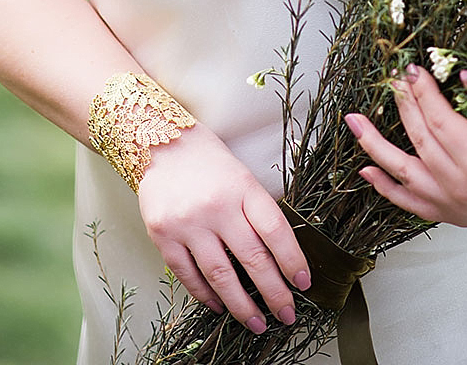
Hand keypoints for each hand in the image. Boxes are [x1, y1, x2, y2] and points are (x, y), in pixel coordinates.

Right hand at [137, 123, 310, 333]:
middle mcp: (216, 206)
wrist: (163, 144)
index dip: (292, 260)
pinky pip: (188, 275)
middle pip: (252, 258)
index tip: (303, 283)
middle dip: (274, 293)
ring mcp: (188, 223)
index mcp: (242, 187)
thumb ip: (257, 213)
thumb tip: (280, 259)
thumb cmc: (209, 162)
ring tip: (256, 322)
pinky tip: (220, 305)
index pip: (275, 230)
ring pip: (221, 275)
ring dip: (242, 305)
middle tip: (287, 314)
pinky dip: (206, 295)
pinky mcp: (163, 236)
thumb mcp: (242, 177)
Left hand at [345, 66, 466, 227]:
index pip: (440, 120)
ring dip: (375, 147)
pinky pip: (411, 204)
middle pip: (420, 141)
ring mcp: (455, 206)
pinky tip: (366, 170)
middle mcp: (463, 189)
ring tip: (353, 122)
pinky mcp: (453, 215)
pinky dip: (386, 188)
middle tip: (391, 78)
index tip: (410, 68)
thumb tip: (462, 75)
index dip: (422, 92)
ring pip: (405, 175)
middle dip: (402, 105)